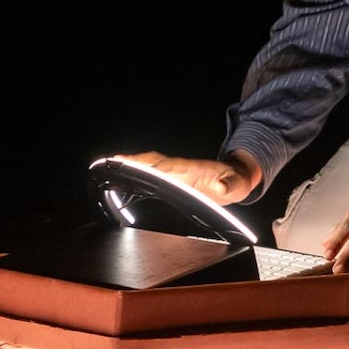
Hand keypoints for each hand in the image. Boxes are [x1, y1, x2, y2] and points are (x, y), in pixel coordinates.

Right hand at [118, 151, 259, 203]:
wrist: (237, 177)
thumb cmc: (235, 180)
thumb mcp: (238, 184)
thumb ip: (230, 185)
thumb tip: (220, 187)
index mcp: (193, 168)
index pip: (169, 166)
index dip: (153, 167)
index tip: (137, 167)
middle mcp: (181, 168)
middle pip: (154, 161)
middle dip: (134, 161)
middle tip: (113, 162)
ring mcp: (177, 172)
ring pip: (151, 166)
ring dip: (132, 165)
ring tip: (111, 167)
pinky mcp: (175, 179)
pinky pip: (153, 175)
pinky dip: (138, 174)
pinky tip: (125, 180)